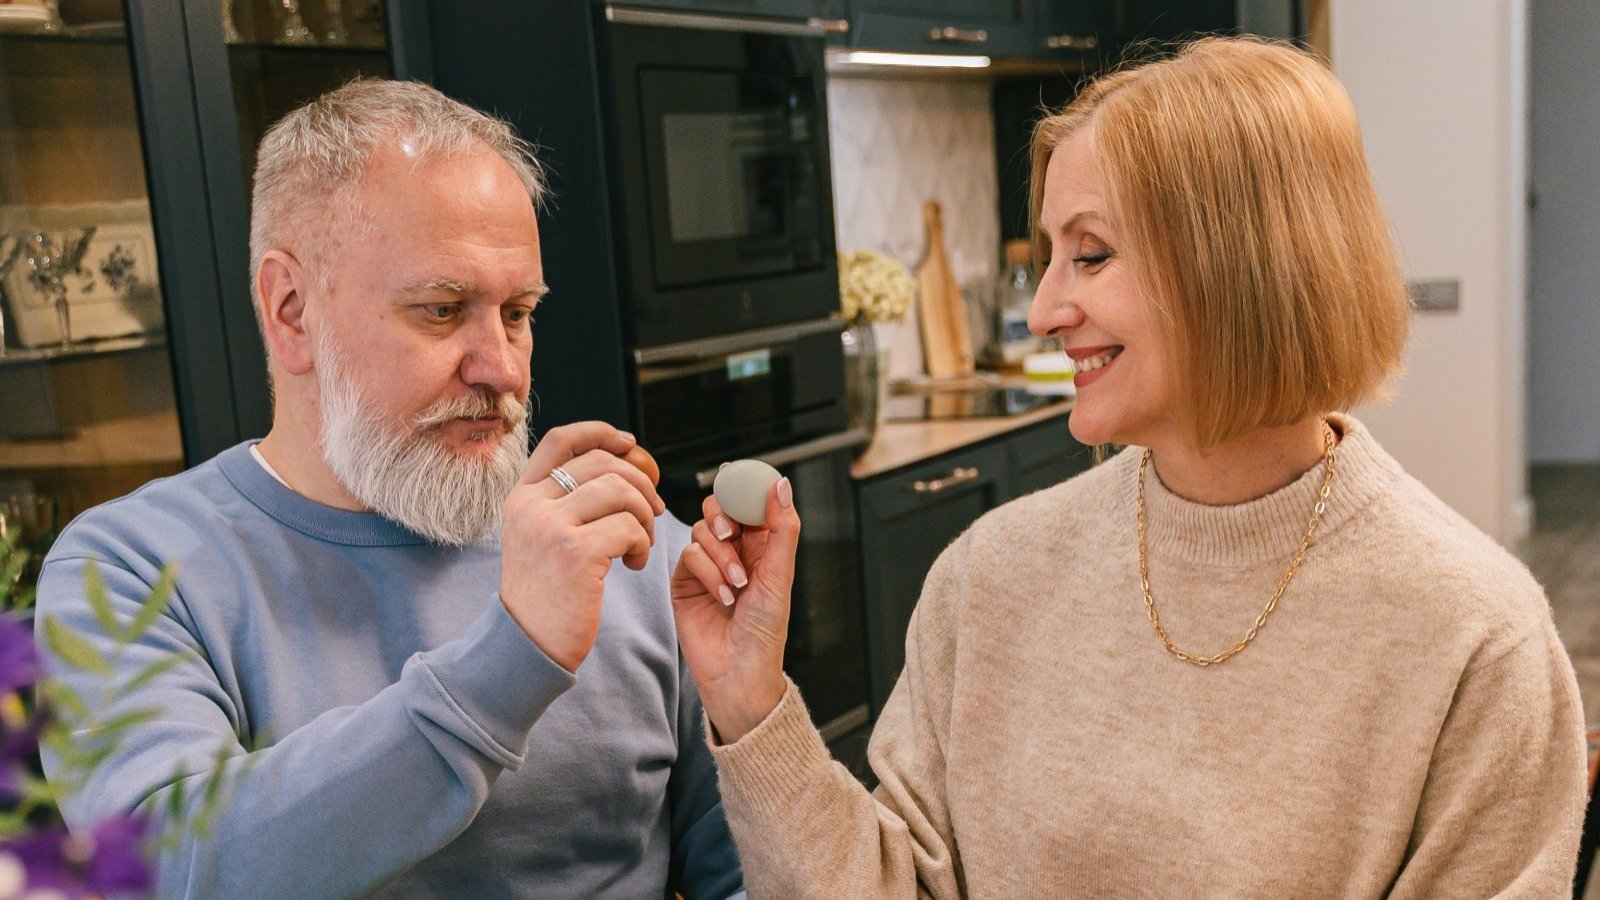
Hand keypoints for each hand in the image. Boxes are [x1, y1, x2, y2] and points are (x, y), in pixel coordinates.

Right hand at [500, 422, 666, 671]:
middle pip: (602, 463)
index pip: (562, 440)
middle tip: (653, 511)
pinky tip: (633, 564)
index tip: (631, 444)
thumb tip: (620, 466)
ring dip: (644, 516)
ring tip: (640, 543)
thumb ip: (565, 502)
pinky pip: (628, 528)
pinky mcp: (576, 553)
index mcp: (521, 496)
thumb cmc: (546, 593)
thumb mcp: (540, 537)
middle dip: (640, 482)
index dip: (600, 432)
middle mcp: (531, 505)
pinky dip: (642, 544)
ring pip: (620, 491)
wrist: (529, 644)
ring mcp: (551, 527)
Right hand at [671, 478, 795, 743]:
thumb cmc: (765, 631)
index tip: (742, 484)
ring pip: (703, 530)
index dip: (746, 490)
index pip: (750, 502)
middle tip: (733, 535)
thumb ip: (781, 527)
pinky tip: (721, 596)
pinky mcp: (685, 580)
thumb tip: (780, 484)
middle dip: (725, 517)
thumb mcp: (780, 575)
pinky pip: (688, 554)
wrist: (738, 672)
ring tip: (736, 586)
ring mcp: (707, 565)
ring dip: (721, 555)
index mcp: (763, 545)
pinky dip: (706, 571)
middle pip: (720, 508)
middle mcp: (735, 551)